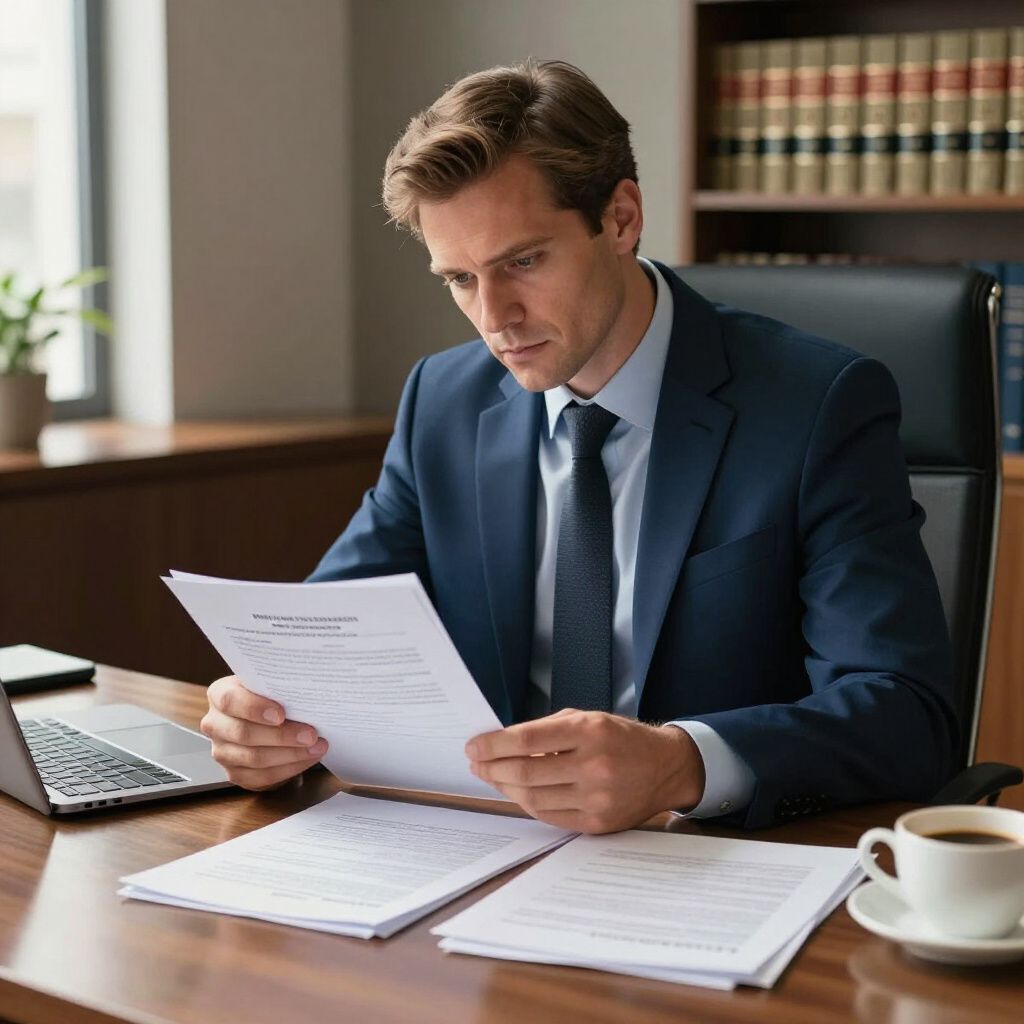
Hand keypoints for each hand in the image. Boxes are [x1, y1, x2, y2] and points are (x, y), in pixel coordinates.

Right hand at [200, 675, 328, 790]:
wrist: (266, 718)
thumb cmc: (271, 697)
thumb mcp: (270, 685)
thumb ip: (278, 686)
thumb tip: (306, 692)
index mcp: (219, 694)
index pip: (229, 700)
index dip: (254, 708)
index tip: (281, 714)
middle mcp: (215, 724)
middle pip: (244, 733)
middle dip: (281, 736)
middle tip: (311, 735)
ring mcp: (222, 751)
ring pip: (254, 758)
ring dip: (291, 754)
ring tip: (316, 747)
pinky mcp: (235, 773)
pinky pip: (262, 776)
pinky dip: (289, 768)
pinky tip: (308, 758)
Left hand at [466, 709, 705, 833]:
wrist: (665, 767)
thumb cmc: (620, 738)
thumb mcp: (588, 719)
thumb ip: (547, 731)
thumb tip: (501, 744)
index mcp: (589, 731)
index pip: (527, 739)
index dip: (493, 744)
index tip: (474, 746)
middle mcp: (594, 765)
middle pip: (525, 772)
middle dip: (492, 768)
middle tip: (476, 763)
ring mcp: (597, 798)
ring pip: (533, 797)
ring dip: (504, 787)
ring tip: (493, 777)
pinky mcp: (598, 823)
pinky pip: (549, 816)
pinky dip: (527, 804)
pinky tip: (518, 792)